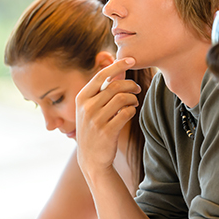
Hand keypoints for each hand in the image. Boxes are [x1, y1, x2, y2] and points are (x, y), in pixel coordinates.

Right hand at [75, 57, 139, 178]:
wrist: (91, 159)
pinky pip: (126, 113)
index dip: (117, 65)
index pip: (101, 75)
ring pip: (122, 98)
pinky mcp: (107, 131)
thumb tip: (118, 69)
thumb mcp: (91, 108)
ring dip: (133, 98)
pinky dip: (132, 110)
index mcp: (82, 98)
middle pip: (115, 86)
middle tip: (137, 89)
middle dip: (130, 85)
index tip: (131, 60)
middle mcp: (87, 107)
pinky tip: (131, 112)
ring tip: (134, 102)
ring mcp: (96, 120)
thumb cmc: (94, 129)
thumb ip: (102, 91)